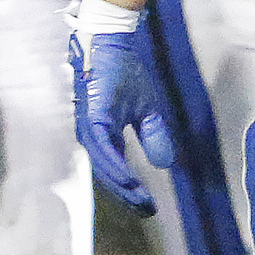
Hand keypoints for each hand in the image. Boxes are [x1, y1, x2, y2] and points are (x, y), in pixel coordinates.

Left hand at [70, 20, 171, 213]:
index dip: (130, 190)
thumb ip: (153, 137)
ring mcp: (90, 124)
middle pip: (107, 172)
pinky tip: (127, 179)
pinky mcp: (92, 114)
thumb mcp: (146, 110)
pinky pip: (102, 146)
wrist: (113, 42)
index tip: (147, 209)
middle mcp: (93, 133)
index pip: (115, 169)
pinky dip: (113, 164)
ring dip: (120, 184)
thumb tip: (164, 165)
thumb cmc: (124, 72)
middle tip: (143, 212)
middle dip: (125, 195)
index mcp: (105, 133)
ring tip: (139, 201)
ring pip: (103, 163)